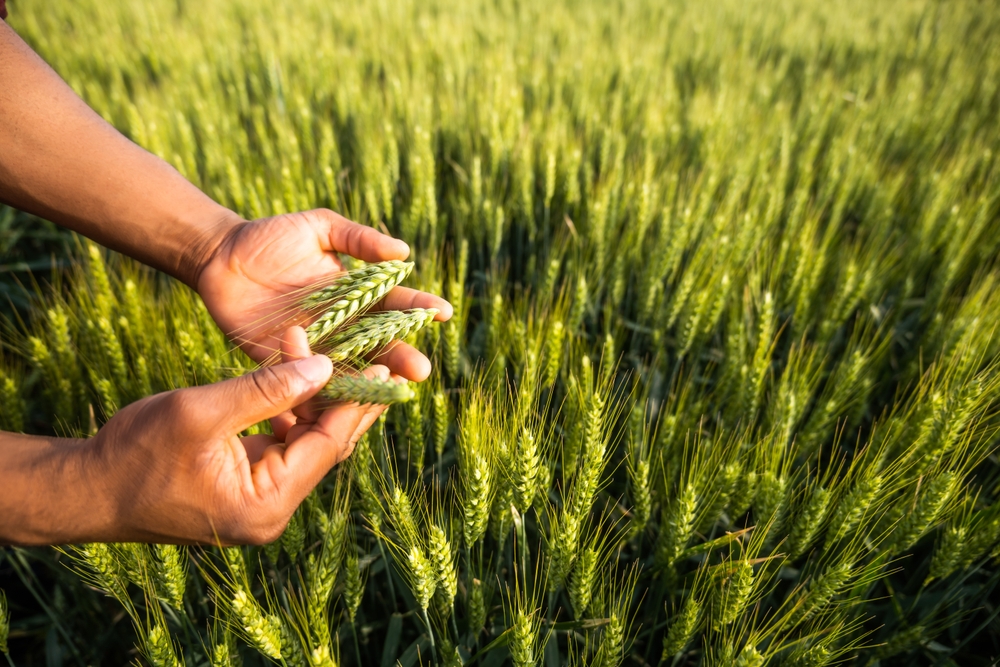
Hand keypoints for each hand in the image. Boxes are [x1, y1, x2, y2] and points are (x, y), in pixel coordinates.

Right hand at [81, 327, 391, 543]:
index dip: (357, 402)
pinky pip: (282, 448)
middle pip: (325, 447)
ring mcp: (259, 504)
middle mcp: (272, 512)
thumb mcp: (202, 411)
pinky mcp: (246, 491)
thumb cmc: (136, 452)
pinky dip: (288, 414)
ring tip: (314, 352)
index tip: (384, 364)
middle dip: (342, 397)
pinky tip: (290, 377)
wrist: (88, 489)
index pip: (328, 446)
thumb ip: (265, 389)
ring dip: (311, 400)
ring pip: (305, 444)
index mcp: (266, 503)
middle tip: (368, 353)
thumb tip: (326, 366)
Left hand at [197, 209, 451, 379]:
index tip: (444, 313)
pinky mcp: (284, 361)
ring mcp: (315, 346)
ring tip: (391, 389)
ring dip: (370, 379)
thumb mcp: (319, 227)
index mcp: (356, 294)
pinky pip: (308, 378)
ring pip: (350, 366)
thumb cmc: (271, 237)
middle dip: (400, 355)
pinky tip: (344, 400)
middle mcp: (342, 324)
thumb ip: (357, 239)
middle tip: (421, 370)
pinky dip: (326, 389)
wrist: (219, 257)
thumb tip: (403, 250)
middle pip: (378, 343)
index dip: (419, 308)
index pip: (394, 303)